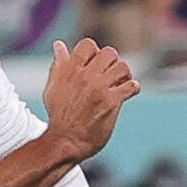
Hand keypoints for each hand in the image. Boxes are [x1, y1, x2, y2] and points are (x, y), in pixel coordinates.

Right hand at [39, 37, 137, 159]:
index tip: (96, 64)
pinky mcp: (111, 102)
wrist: (66, 141)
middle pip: (109, 53)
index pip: (88, 45)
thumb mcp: (53, 87)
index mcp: (69, 70)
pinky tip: (129, 93)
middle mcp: (85, 76)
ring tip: (122, 83)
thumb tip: (59, 45)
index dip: (95, 52)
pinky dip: (133, 88)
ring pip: (123, 67)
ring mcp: (99, 88)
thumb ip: (59, 65)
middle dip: (113, 62)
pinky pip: (131, 86)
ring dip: (125, 74)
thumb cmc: (59, 116)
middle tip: (112, 74)